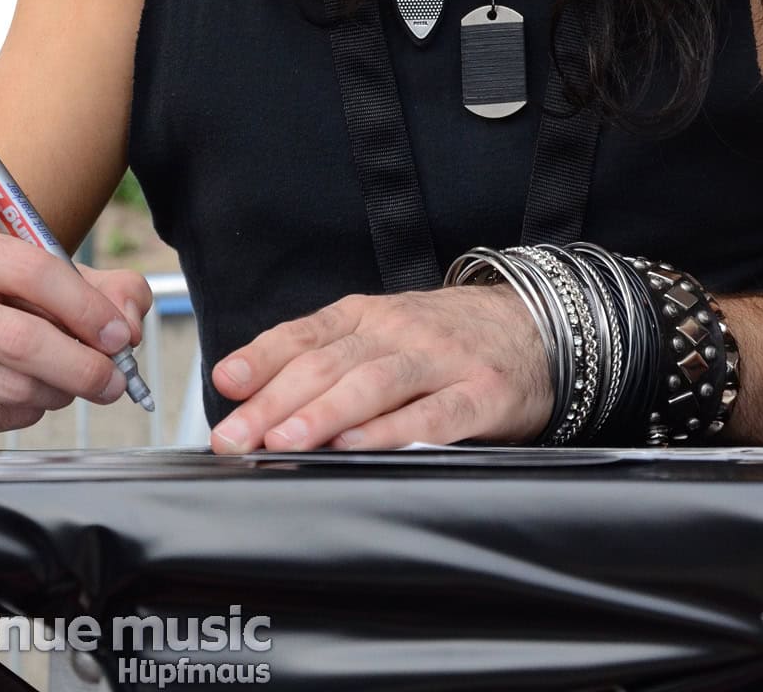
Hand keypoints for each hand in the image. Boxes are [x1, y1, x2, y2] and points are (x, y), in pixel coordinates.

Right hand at [0, 225, 152, 451]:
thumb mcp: (47, 283)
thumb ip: (105, 288)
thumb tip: (128, 324)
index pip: (34, 271)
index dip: (87, 307)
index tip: (119, 336)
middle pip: (22, 338)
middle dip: (82, 365)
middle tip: (113, 380)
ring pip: (14, 385)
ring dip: (58, 391)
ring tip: (66, 382)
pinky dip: (28, 413)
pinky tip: (25, 396)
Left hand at [207, 284, 552, 452]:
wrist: (535, 324)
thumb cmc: (446, 337)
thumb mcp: (384, 330)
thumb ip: (326, 355)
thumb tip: (247, 388)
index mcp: (370, 314)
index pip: (307, 334)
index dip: (263, 357)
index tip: (227, 383)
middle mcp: (401, 331)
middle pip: (330, 363)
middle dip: (276, 402)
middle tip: (236, 436)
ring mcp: (443, 361)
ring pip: (375, 384)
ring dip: (325, 414)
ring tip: (286, 440)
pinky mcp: (482, 394)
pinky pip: (435, 415)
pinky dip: (395, 431)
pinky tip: (362, 447)